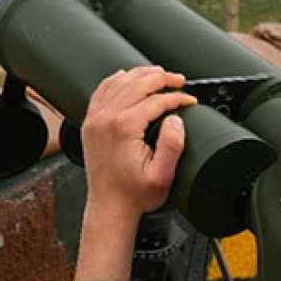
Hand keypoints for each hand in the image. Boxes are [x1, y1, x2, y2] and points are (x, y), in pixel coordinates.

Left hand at [82, 66, 196, 218]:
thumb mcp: (163, 176)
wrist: (109, 207)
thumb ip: (172, 145)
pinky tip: (127, 77)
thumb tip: (176, 119)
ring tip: (159, 74)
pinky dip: (116, 80)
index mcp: (124, 127)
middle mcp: (106, 119)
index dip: (177, 97)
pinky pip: (102, 91)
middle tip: (179, 80)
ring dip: (141, 74)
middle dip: (163, 78)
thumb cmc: (134, 195)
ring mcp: (95, 119)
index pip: (156, 100)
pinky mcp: (90, 123)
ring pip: (119, 82)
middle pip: (138, 83)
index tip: (189, 101)